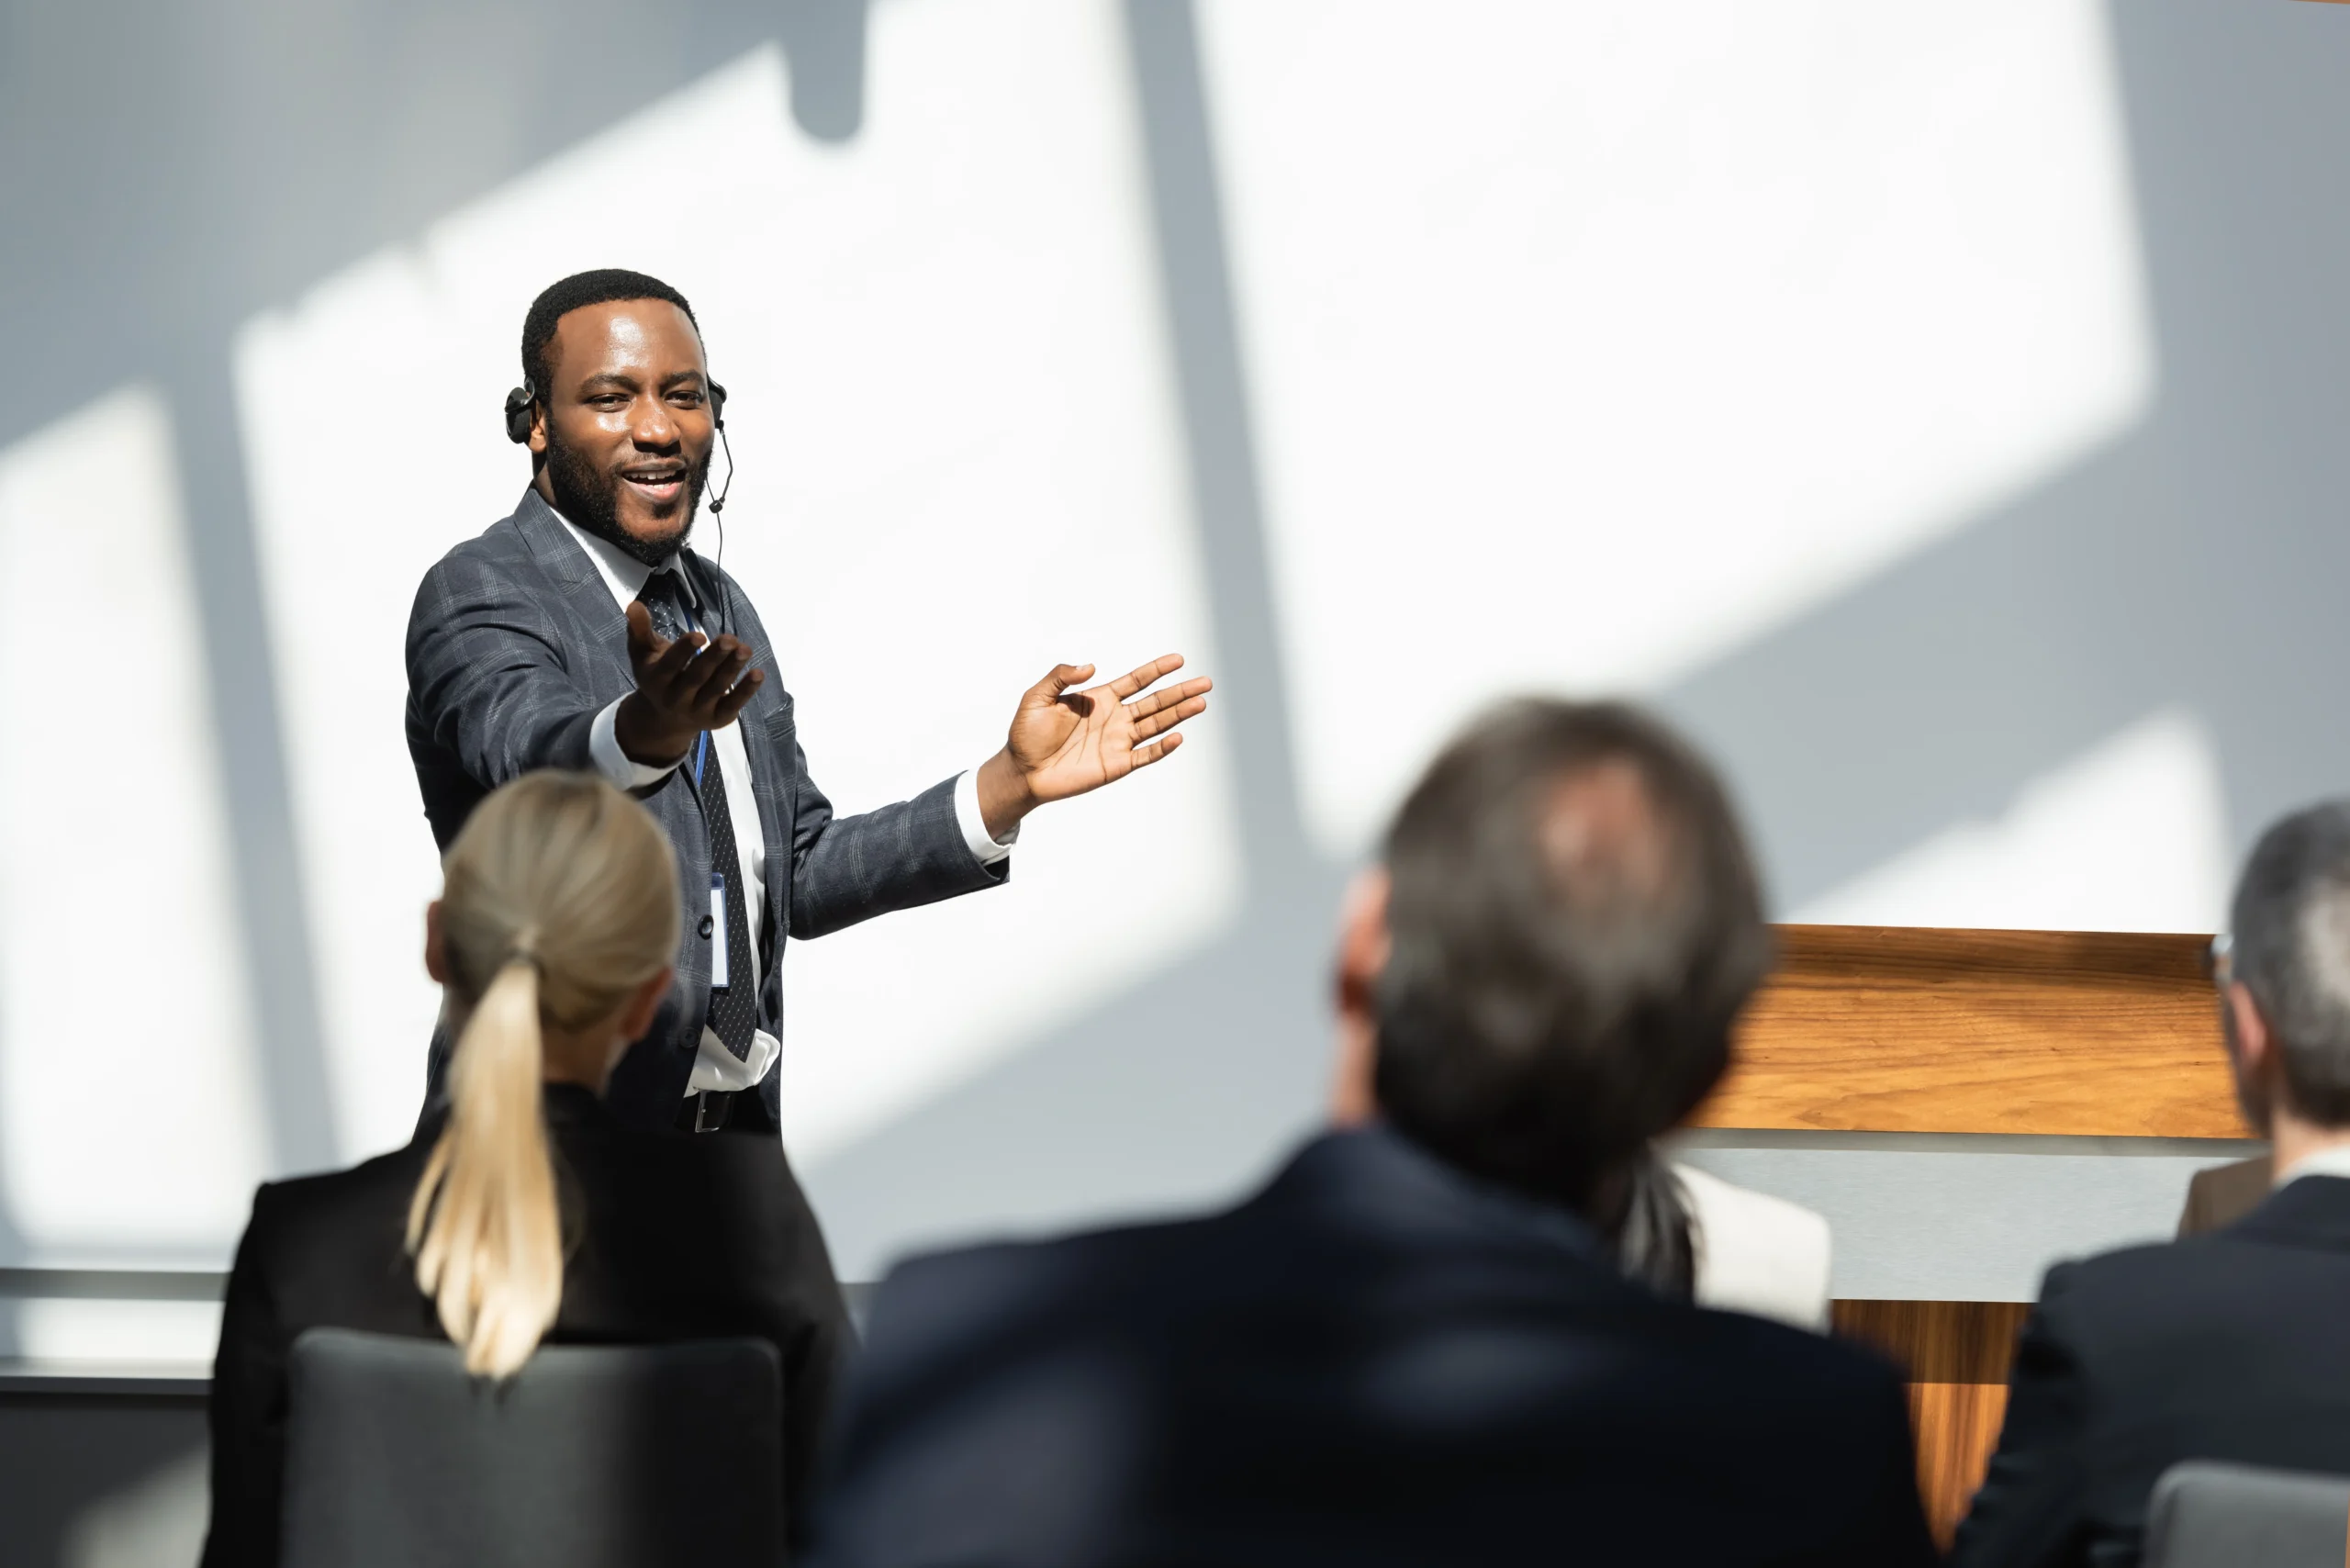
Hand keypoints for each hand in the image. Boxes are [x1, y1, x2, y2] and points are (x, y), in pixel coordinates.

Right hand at [613, 600, 765, 765]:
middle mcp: (676, 698)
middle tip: (730, 638)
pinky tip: (758, 673)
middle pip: (697, 676)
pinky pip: (732, 705)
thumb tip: (634, 605)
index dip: (684, 651)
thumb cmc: (656, 675)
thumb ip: (639, 629)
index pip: (671, 665)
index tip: (699, 635)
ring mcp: (697, 710)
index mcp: (656, 680)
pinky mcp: (717, 719)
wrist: (664, 719)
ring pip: (717, 688)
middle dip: (714, 658)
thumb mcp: (643, 653)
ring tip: (746, 649)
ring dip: (732, 669)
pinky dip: (746, 691)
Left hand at [974, 654, 1211, 838]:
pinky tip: (1177, 737)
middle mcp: (1114, 719)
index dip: (1157, 670)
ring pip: (1156, 725)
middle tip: (1206, 682)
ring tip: (1201, 703)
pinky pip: (1145, 755)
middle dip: (1180, 692)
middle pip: (1155, 702)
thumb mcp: (1038, 696)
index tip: (1179, 660)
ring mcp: (1118, 742)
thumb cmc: (1026, 734)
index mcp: (1100, 699)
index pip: (1136, 681)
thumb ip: (1061, 676)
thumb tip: (1090, 667)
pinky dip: (1162, 747)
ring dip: (1179, 714)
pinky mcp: (1116, 765)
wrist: (1022, 771)